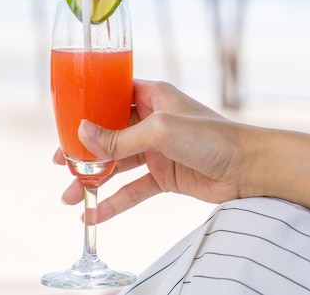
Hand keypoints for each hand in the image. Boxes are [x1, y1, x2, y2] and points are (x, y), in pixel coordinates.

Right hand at [55, 80, 249, 222]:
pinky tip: (96, 214)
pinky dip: (116, 201)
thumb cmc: (212, 137)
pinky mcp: (167, 176)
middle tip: (61, 164)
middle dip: (85, 149)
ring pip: (119, 164)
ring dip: (95, 179)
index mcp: (154, 97)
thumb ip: (121, 137)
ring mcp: (159, 150)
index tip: (65, 122)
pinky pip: (135, 188)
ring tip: (70, 197)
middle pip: (110, 133)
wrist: (248, 167)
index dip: (89, 108)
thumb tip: (83, 135)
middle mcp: (154, 121)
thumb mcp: (161, 131)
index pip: (113, 96)